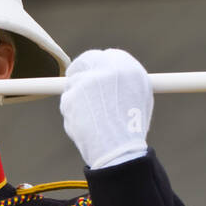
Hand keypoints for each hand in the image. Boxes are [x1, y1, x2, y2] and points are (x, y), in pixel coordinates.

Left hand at [60, 48, 152, 169]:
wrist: (118, 150)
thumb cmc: (130, 130)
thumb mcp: (138, 99)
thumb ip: (124, 83)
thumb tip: (110, 78)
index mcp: (129, 68)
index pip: (108, 55)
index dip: (98, 65)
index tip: (93, 71)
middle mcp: (108, 69)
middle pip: (86, 60)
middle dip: (79, 69)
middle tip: (75, 81)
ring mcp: (88, 81)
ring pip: (73, 84)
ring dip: (76, 98)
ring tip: (91, 120)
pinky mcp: (72, 95)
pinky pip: (66, 101)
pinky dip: (71, 113)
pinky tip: (84, 126)